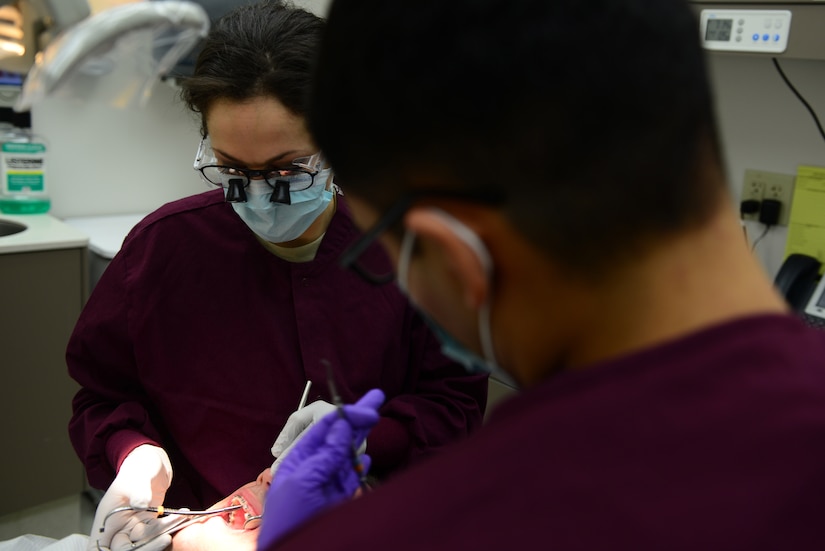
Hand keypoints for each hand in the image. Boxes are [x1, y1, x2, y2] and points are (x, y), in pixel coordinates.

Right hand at [88, 445, 172, 550]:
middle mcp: (118, 527)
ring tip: (179, 519)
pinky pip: (158, 532)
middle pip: (126, 549)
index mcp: (106, 519)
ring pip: (146, 542)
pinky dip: (170, 526)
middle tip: (166, 538)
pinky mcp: (148, 523)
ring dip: (163, 534)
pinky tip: (182, 515)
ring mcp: (134, 526)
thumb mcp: (138, 477)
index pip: (101, 547)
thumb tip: (140, 505)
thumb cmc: (139, 466)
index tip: (133, 548)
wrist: (151, 461)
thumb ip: (139, 492)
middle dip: (147, 546)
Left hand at [258, 389, 384, 548]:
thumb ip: (325, 454)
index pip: (326, 429)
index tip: (369, 407)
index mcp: (301, 460)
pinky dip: (359, 468)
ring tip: (373, 419)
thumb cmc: (289, 519)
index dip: (347, 414)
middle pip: (340, 437)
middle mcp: (315, 468)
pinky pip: (351, 479)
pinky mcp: (338, 501)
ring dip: (361, 437)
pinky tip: (365, 459)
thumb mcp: (304, 481)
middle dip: (358, 417)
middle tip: (377, 397)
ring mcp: (328, 484)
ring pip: (348, 455)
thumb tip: (342, 427)